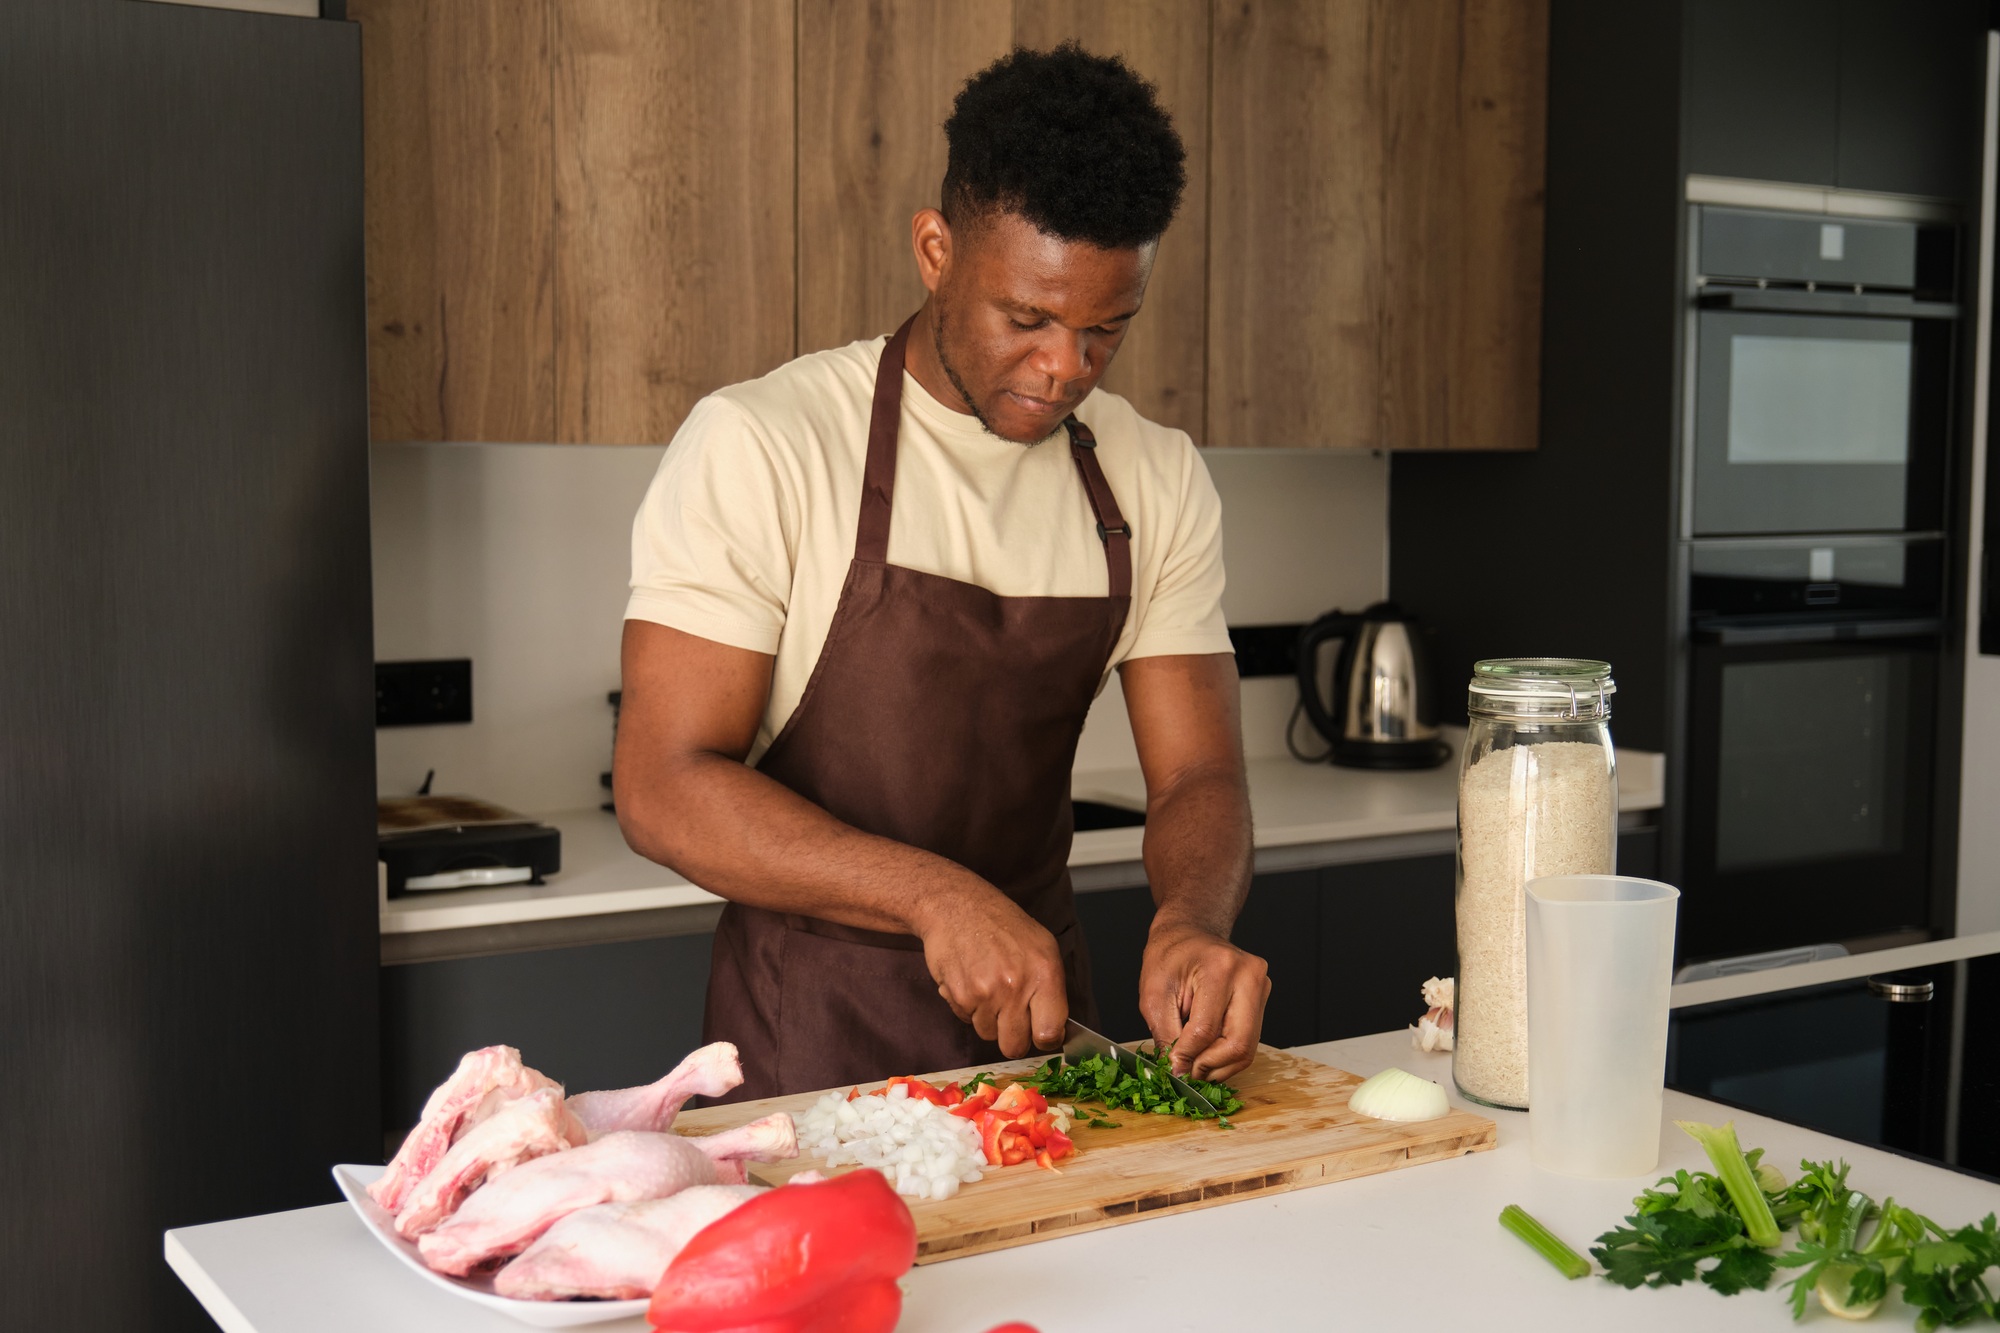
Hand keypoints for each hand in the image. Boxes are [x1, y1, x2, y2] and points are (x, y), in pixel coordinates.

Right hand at [917, 885, 1068, 1058]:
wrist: (957, 906)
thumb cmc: (1002, 925)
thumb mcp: (1042, 946)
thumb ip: (1051, 989)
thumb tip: (1054, 1029)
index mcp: (1045, 973)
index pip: (1050, 1033)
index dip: (1045, 1039)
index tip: (1041, 1034)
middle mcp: (1017, 985)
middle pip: (1015, 1046)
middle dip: (1013, 1036)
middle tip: (1010, 1015)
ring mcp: (986, 992)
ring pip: (988, 1035)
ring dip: (988, 1018)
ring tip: (988, 986)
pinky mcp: (960, 995)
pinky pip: (967, 1020)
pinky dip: (968, 1007)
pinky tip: (970, 980)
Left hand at [1138, 918, 1269, 1081]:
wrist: (1189, 934)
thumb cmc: (1169, 958)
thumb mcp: (1154, 995)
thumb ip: (1166, 1035)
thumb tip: (1178, 1072)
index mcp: (1220, 967)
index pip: (1206, 1029)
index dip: (1187, 1056)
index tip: (1173, 1067)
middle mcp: (1250, 976)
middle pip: (1237, 1043)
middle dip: (1209, 1066)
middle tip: (1187, 1071)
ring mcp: (1262, 987)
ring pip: (1247, 1048)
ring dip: (1219, 1065)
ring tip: (1195, 1063)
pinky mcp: (1263, 999)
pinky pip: (1249, 1041)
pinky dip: (1227, 1055)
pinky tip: (1207, 1052)